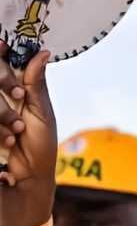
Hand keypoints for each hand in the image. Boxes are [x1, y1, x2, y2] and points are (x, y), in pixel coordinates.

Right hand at [0, 45, 55, 225]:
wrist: (29, 181)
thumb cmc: (39, 147)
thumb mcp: (40, 113)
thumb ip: (35, 83)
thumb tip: (43, 52)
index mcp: (10, 90)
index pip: (0, 65)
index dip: (0, 53)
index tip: (3, 44)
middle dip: (4, 83)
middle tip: (19, 96)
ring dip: (2, 115)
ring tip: (15, 132)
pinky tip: (7, 144)